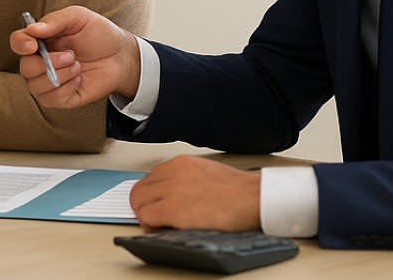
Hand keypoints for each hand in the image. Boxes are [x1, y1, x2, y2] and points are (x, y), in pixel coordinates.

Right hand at [9, 5, 141, 107]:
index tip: (33, 45)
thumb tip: (32, 29)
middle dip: (48, 63)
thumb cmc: (99, 34)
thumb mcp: (79, 17)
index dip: (21, 45)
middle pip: (25, 68)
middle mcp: (40, 61)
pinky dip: (65, 90)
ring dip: (59, 76)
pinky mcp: (61, 98)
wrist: (120, 56)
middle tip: (71, 55)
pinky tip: (78, 80)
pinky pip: (50, 100)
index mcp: (41, 39)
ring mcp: (49, 80)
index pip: (17, 42)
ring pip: (36, 86)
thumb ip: (55, 20)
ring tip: (77, 66)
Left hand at [129, 156, 260, 231]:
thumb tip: (174, 192)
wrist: (254, 198)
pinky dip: (150, 226)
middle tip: (155, 218)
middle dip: (144, 205)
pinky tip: (163, 230)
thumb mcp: (205, 171)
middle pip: (139, 189)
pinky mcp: (173, 209)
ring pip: (138, 202)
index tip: (156, 204)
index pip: (150, 178)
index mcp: (180, 163)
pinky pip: (146, 217)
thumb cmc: (238, 190)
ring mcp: (171, 190)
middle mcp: (172, 173)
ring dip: (146, 216)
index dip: (152, 195)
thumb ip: (185, 178)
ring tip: (160, 225)